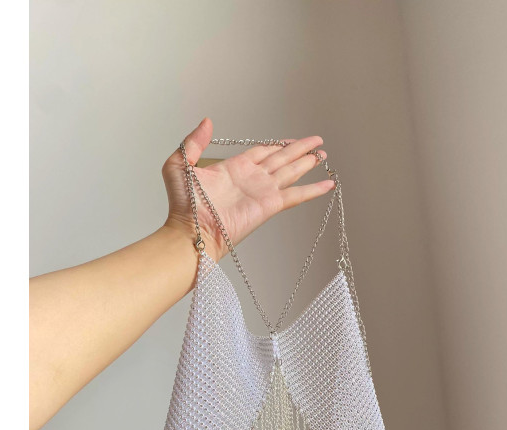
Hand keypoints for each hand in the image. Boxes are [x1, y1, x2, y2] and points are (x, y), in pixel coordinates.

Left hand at [161, 117, 334, 259]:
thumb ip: (193, 142)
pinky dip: (313, 190)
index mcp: (234, 168)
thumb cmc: (182, 205)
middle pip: (282, 159)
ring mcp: (263, 192)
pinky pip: (296, 195)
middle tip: (318, 142)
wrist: (191, 231)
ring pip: (292, 172)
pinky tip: (327, 184)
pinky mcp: (270, 205)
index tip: (291, 139)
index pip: (262, 152)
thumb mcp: (179, 164)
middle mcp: (252, 179)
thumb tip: (207, 122)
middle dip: (300, 150)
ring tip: (324, 155)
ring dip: (308, 163)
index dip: (278, 144)